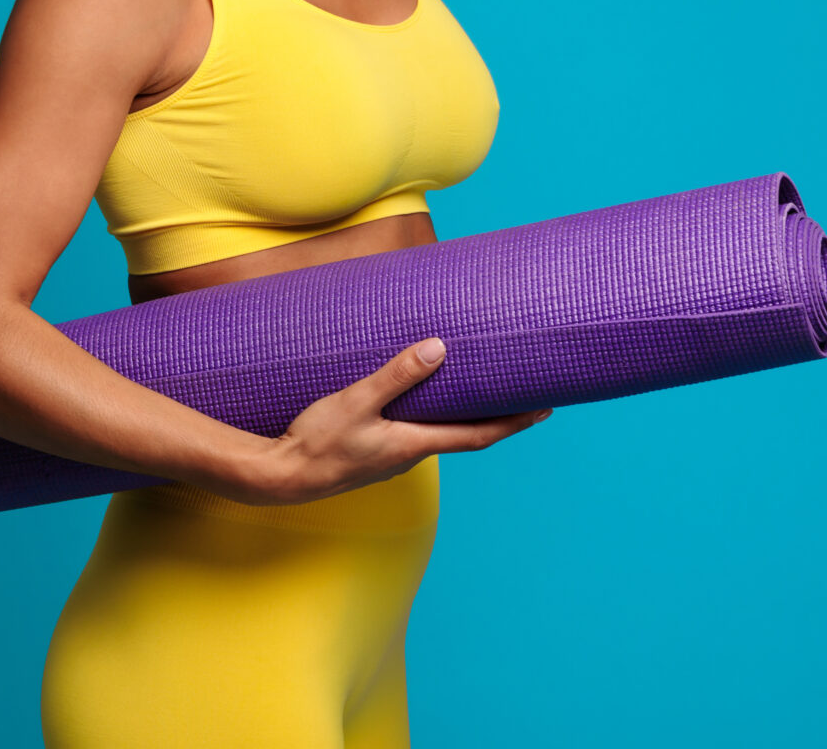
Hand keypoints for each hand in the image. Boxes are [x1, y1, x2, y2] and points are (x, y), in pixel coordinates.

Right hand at [221, 337, 550, 505]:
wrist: (280, 477)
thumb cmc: (316, 444)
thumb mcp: (355, 403)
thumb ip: (396, 376)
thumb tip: (438, 349)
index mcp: (413, 445)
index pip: (478, 435)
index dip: (514, 422)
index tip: (546, 409)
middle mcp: (409, 454)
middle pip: (466, 434)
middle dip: (498, 415)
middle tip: (523, 392)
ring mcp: (391, 456)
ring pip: (439, 432)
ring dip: (464, 414)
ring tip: (478, 387)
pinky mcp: (373, 452)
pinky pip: (414, 431)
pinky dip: (433, 415)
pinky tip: (423, 399)